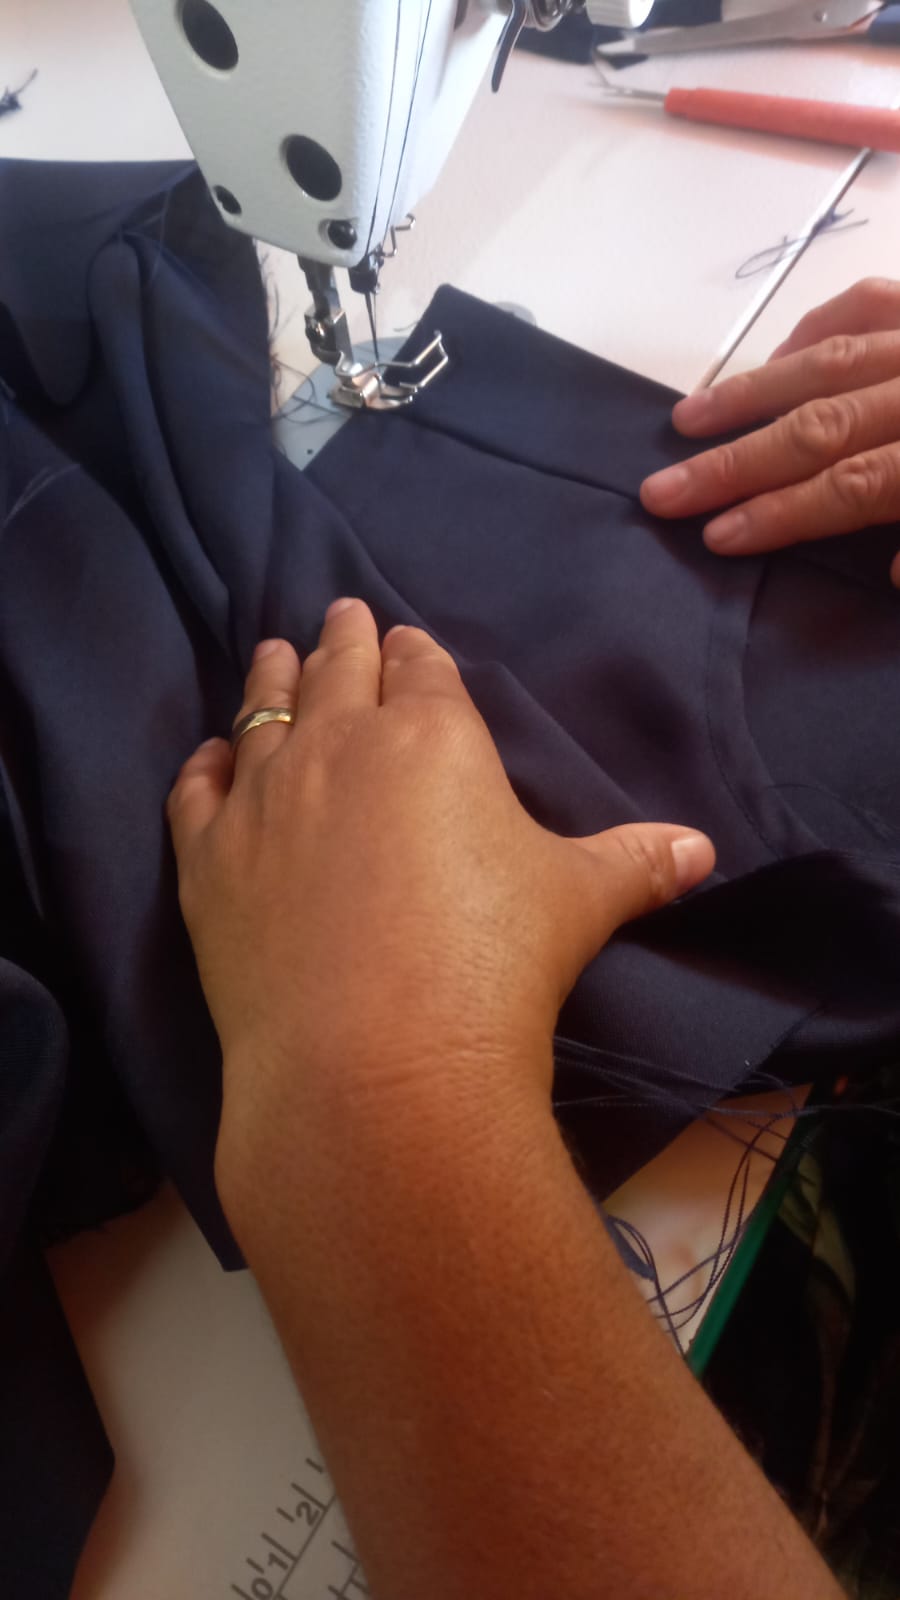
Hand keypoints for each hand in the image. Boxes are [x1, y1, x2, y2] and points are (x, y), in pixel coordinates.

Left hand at [168, 599, 713, 1198]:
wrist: (376, 1063)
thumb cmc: (493, 963)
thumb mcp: (579, 902)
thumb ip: (635, 862)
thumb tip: (702, 850)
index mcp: (432, 733)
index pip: (422, 667)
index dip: (416, 651)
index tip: (409, 642)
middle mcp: (339, 744)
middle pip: (339, 669)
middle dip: (344, 639)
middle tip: (340, 616)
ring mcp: (264, 798)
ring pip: (262, 712)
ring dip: (272, 677)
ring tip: (273, 652)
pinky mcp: (208, 860)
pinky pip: (198, 790)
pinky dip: (205, 766)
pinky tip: (209, 758)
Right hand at [640, 277, 899, 583]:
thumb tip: (892, 572)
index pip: (849, 486)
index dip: (780, 513)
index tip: (717, 536)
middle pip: (818, 426)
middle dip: (734, 463)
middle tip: (663, 492)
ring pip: (829, 361)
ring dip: (751, 394)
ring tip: (688, 420)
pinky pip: (868, 306)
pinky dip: (818, 329)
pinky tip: (781, 356)